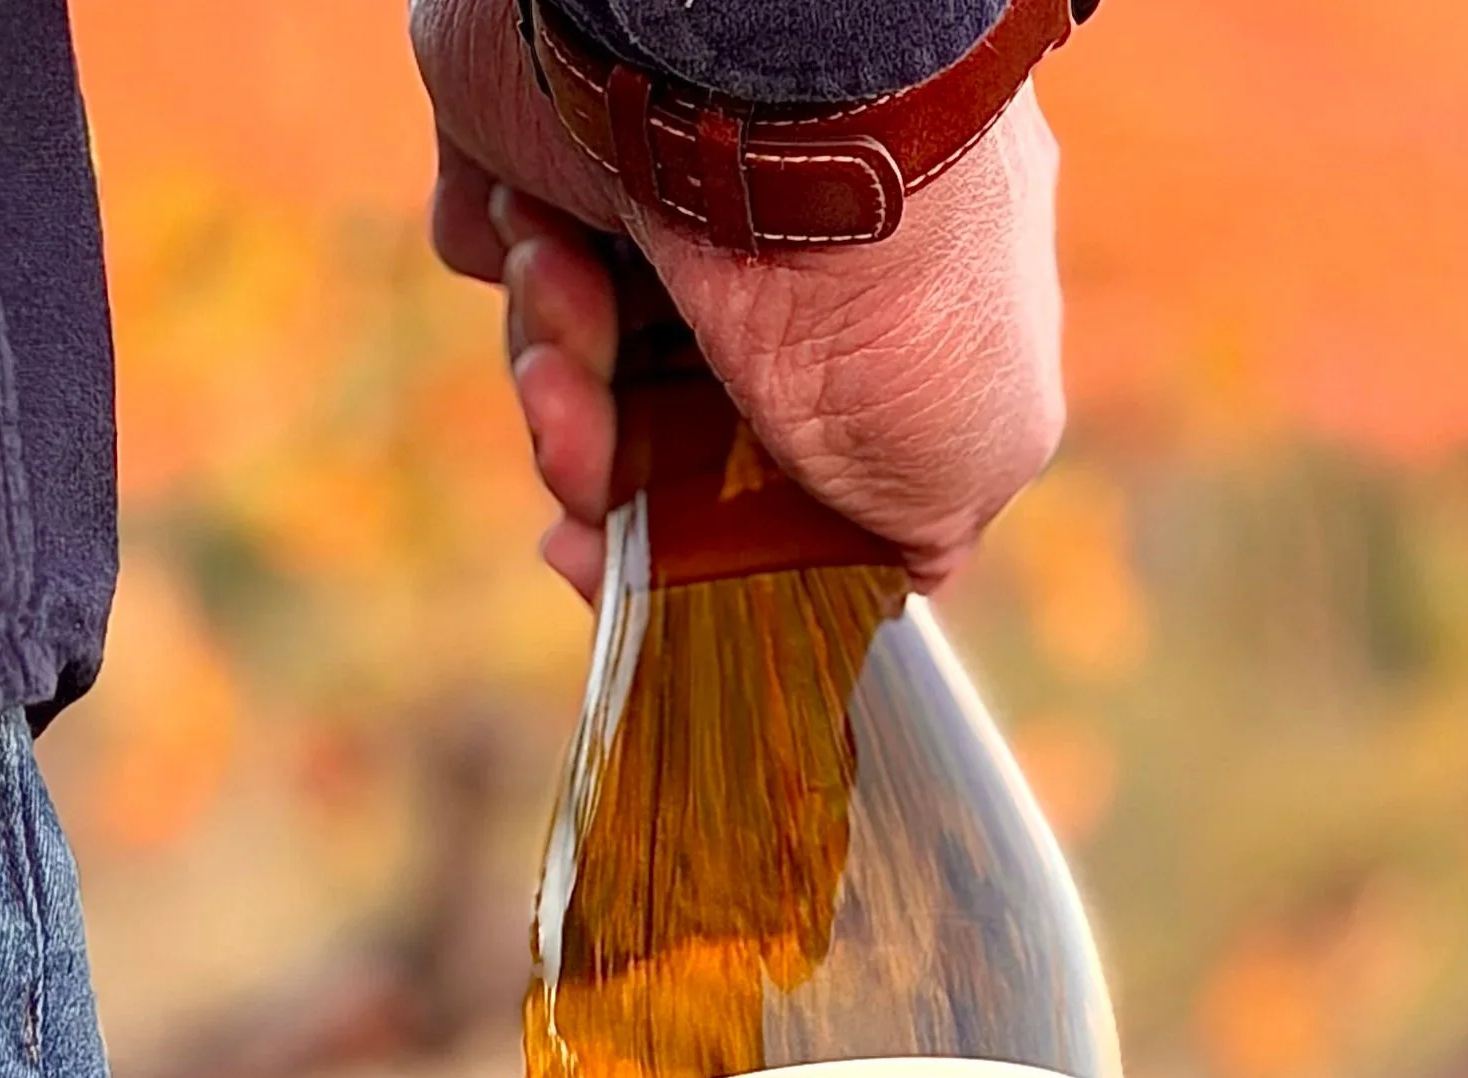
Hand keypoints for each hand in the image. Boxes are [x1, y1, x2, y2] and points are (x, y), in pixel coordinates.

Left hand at [412, 0, 1064, 600]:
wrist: (792, 112)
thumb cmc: (906, 300)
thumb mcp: (975, 460)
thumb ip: (920, 528)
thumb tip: (871, 574)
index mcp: (872, 324)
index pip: (757, 463)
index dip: (690, 535)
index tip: (628, 565)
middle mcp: (766, 253)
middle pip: (646, 424)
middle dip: (605, 467)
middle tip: (591, 467)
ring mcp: (656, 192)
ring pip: (566, 354)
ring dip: (561, 382)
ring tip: (575, 330)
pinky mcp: (549, 136)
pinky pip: (493, 249)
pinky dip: (515, 278)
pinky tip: (548, 247)